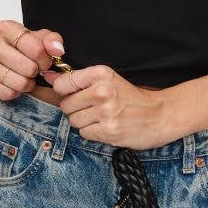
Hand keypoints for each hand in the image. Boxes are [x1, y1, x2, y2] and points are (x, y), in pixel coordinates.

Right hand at [0, 20, 64, 101]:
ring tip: (24, 77)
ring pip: (18, 83)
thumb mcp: (39, 38)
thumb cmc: (21, 46)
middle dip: (35, 72)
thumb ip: (52, 40)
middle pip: (28, 68)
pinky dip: (15, 93)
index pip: (36, 48)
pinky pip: (6, 94)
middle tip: (33, 71)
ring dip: (27, 84)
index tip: (45, 62)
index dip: (45, 60)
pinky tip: (13, 85)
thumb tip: (58, 50)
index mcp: (5, 28)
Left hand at [39, 62, 172, 150]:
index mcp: (101, 73)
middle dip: (75, 109)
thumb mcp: (108, 80)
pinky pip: (84, 134)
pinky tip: (107, 127)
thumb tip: (49, 76)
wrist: (159, 115)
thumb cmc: (130, 97)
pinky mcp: (109, 131)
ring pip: (74, 121)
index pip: (63, 83)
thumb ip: (78, 80)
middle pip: (66, 104)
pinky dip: (93, 133)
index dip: (65, 91)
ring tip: (101, 117)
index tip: (74, 94)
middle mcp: (102, 90)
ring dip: (84, 122)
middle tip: (92, 108)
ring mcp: (106, 112)